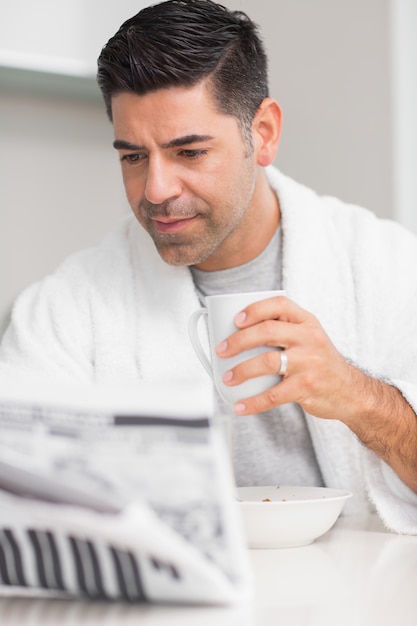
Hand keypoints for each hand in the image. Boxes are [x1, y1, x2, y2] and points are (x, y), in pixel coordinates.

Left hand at [216, 294, 416, 491]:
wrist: (352, 392)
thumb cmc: (321, 363)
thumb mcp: (310, 338)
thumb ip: (284, 331)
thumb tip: (238, 335)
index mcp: (307, 322)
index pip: (280, 305)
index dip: (255, 309)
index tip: (236, 319)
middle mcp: (310, 339)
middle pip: (267, 331)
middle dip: (238, 341)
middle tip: (221, 350)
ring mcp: (309, 363)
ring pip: (267, 362)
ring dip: (241, 371)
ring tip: (227, 378)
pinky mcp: (307, 388)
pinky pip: (273, 395)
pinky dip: (253, 402)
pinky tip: (240, 406)